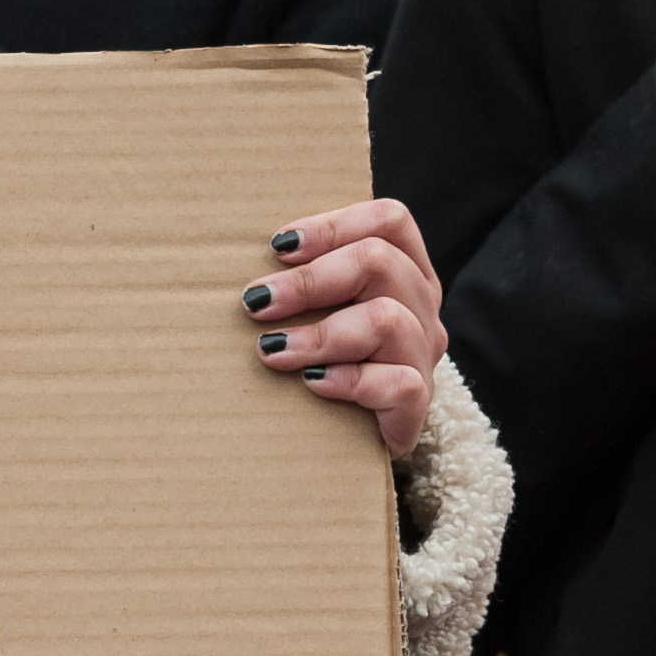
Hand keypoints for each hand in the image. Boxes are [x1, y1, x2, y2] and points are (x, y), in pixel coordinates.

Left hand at [242, 198, 446, 459]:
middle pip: (381, 262)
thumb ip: (297, 277)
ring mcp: (422, 354)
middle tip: (256, 303)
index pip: (390, 221)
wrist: (347, 435)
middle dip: (310, 280)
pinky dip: (349, 381)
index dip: (334, 225)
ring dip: (320, 334)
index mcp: (403, 269)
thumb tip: (234, 260)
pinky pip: (398, 383)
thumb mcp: (313, 306)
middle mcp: (420, 306)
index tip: (278, 248)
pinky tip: (313, 383)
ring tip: (272, 350)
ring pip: (388, 320)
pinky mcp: (418, 403)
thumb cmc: (317, 354)